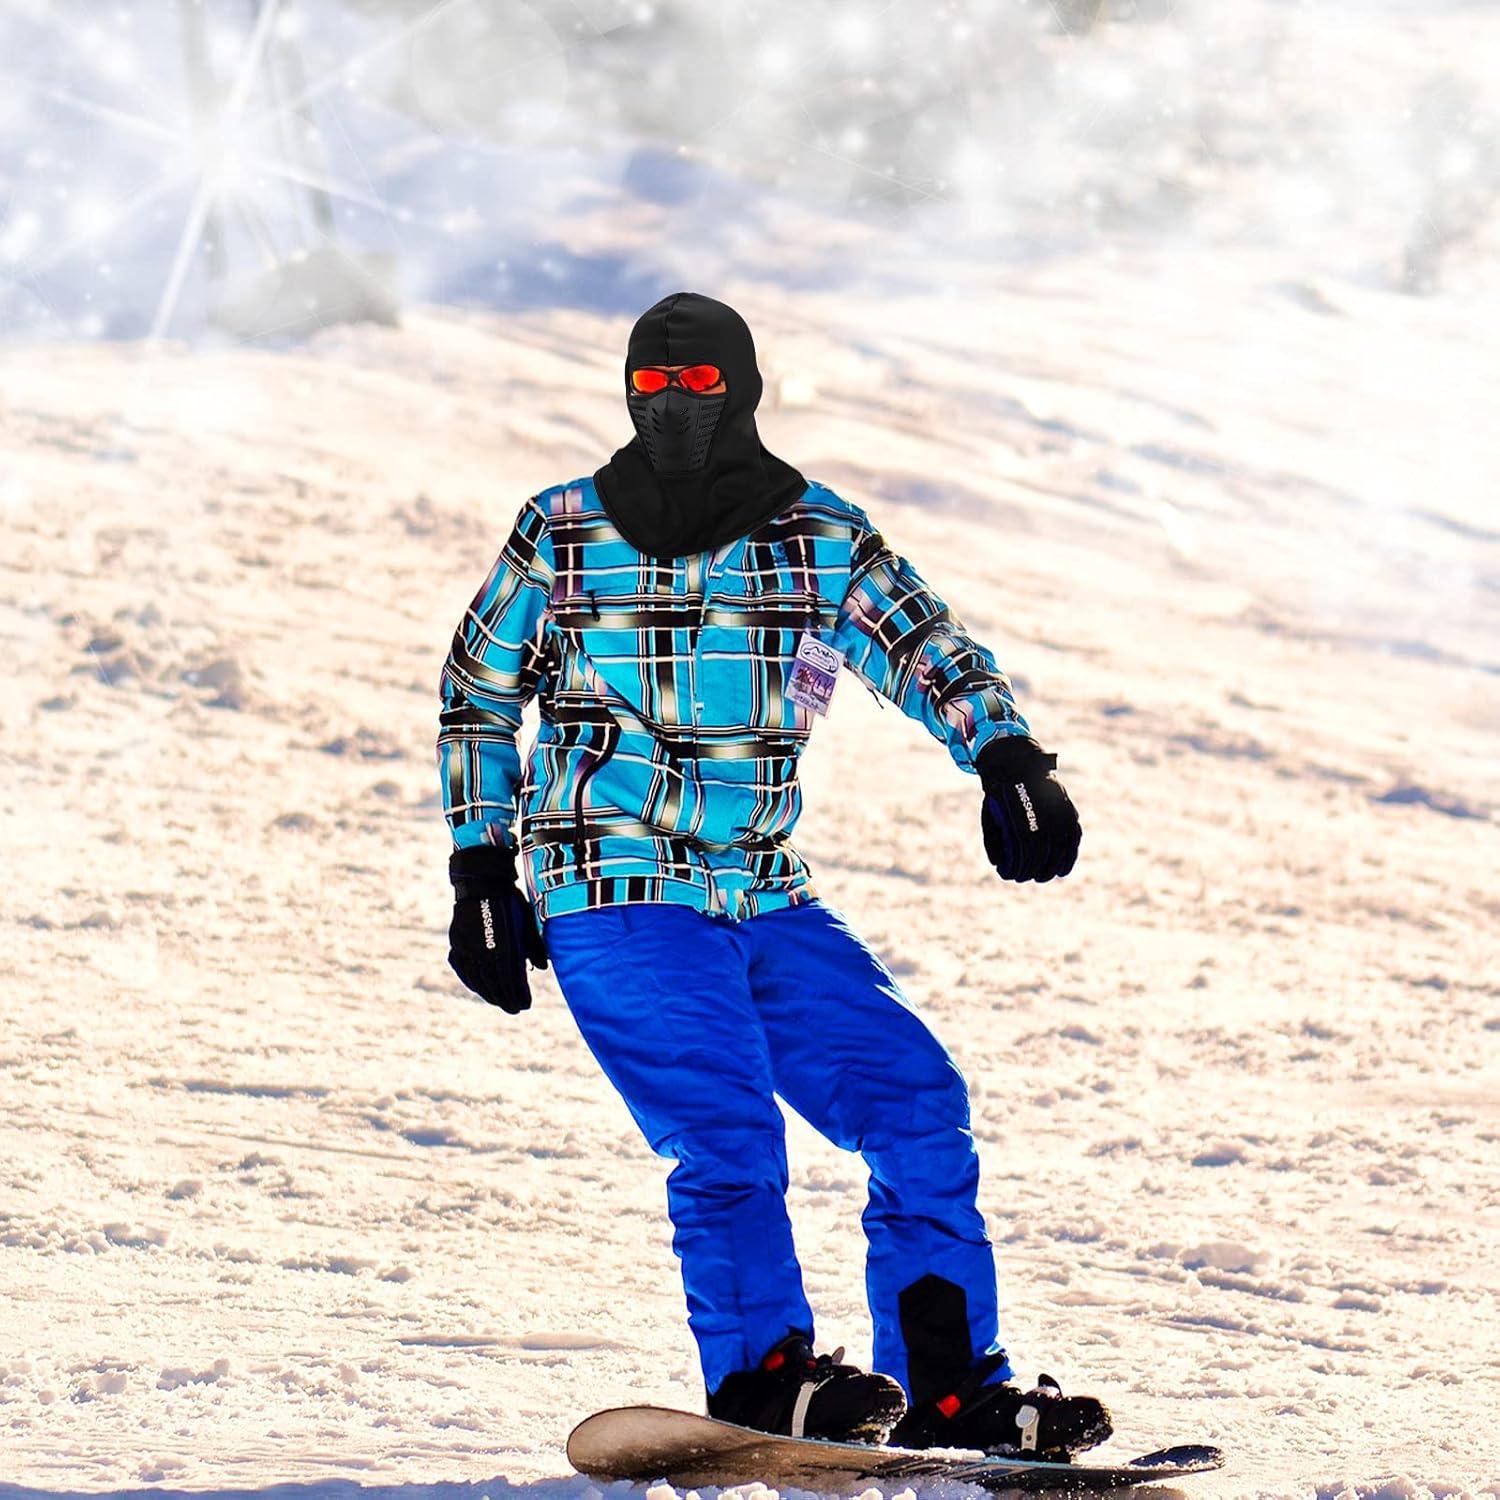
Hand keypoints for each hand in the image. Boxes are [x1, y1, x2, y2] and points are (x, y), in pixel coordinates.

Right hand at [447, 844, 548, 1012]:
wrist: (482, 881)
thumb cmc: (510, 901)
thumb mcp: (527, 921)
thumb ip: (533, 946)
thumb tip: (542, 968)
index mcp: (503, 946)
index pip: (510, 979)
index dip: (518, 994)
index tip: (525, 1005)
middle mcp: (483, 950)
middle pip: (493, 983)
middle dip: (505, 998)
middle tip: (514, 1009)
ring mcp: (467, 947)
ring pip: (477, 978)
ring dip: (488, 993)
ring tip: (498, 1001)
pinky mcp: (457, 942)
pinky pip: (463, 968)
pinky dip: (471, 980)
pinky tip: (478, 987)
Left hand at [977, 736, 1081, 882]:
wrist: (1016, 762)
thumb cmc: (999, 792)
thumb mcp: (990, 812)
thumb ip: (993, 838)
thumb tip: (998, 864)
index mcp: (1021, 810)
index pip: (1027, 847)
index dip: (1021, 865)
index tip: (1013, 876)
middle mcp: (1043, 809)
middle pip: (1046, 849)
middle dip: (1038, 868)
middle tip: (1029, 878)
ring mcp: (1058, 807)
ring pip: (1063, 844)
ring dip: (1055, 865)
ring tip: (1046, 876)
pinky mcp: (1067, 807)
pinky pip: (1073, 834)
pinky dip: (1071, 853)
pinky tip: (1064, 868)